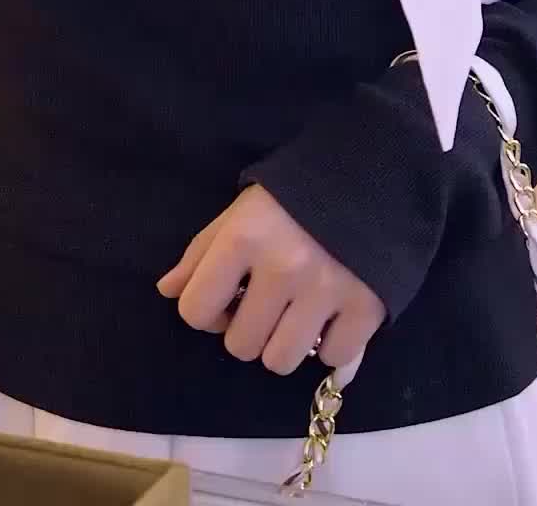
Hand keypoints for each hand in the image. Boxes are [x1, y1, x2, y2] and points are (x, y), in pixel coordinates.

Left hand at [156, 184, 385, 375]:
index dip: (206, 311)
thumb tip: (168, 292)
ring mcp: (326, 290)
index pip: (196, 311)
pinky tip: (332, 317)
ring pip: (282, 361)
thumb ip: (201, 254)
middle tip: (266, 304)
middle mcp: (282, 267)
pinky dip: (331, 347)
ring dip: (285, 344)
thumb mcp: (239, 213)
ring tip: (297, 314)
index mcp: (243, 238)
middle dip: (248, 330)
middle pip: (241, 345)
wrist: (368, 174)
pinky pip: (334, 360)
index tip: (227, 297)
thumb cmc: (292, 197)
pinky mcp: (366, 307)